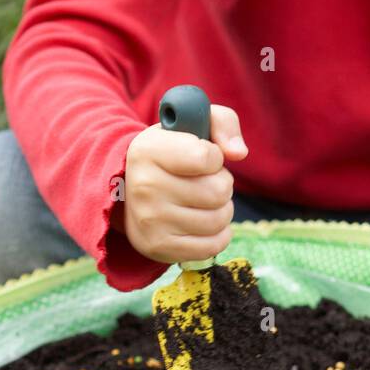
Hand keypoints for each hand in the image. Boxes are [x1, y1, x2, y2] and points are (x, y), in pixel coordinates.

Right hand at [122, 104, 247, 263]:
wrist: (132, 194)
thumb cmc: (172, 155)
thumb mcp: (192, 125)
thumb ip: (222, 123)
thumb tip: (238, 153)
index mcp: (148, 150)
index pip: (207, 157)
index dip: (215, 157)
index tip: (203, 158)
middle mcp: (144, 186)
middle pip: (218, 191)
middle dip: (222, 185)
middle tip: (205, 183)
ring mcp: (150, 221)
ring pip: (219, 219)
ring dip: (222, 210)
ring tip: (204, 203)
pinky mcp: (158, 247)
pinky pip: (213, 245)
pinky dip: (219, 235)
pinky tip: (205, 224)